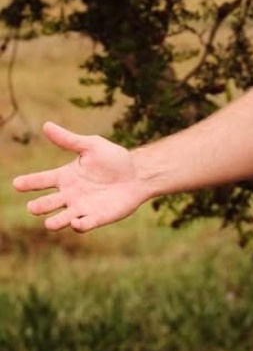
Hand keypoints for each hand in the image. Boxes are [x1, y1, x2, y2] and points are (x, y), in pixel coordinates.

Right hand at [12, 122, 150, 231]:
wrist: (138, 173)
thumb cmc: (113, 159)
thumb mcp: (91, 146)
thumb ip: (69, 140)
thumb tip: (46, 126)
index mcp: (65, 177)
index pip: (41, 180)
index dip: (28, 183)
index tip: (17, 184)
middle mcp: (70, 195)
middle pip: (48, 203)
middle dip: (39, 206)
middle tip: (33, 207)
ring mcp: (82, 208)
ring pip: (63, 219)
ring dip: (56, 222)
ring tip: (49, 223)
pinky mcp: (98, 217)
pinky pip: (85, 224)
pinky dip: (80, 225)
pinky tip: (77, 223)